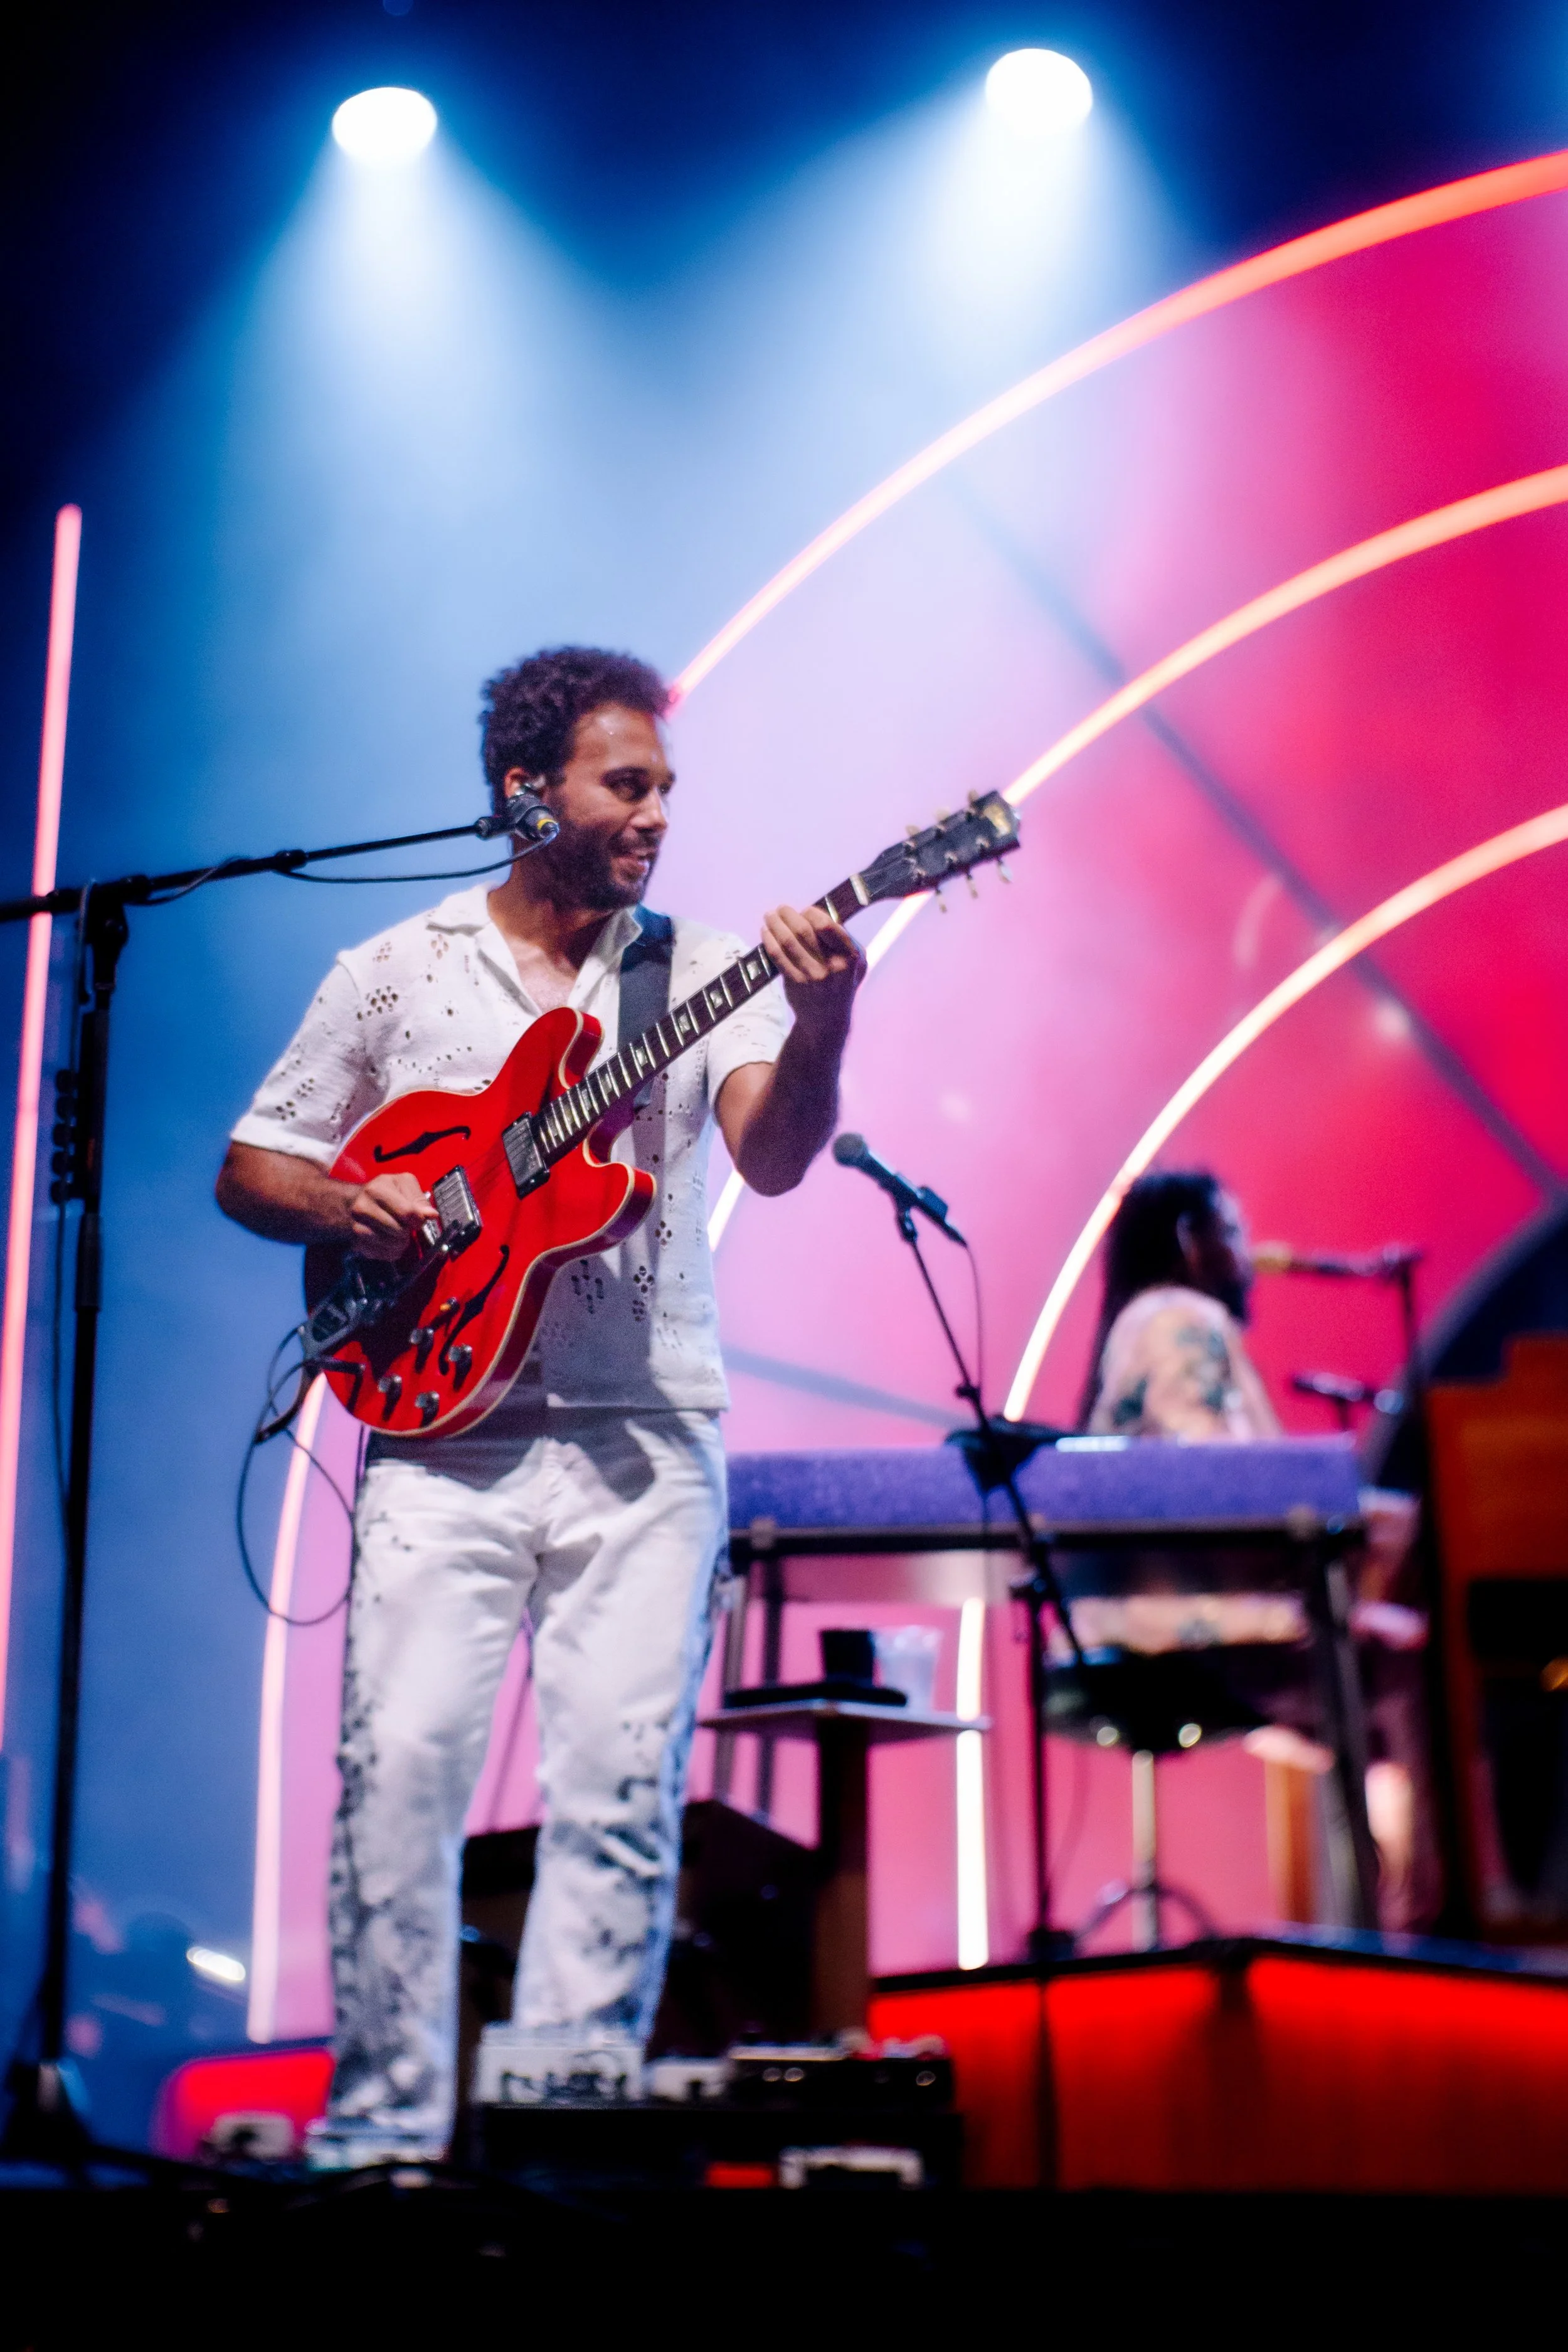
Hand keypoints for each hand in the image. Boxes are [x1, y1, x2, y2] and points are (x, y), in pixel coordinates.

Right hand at [347, 1171, 433, 1260]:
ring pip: (392, 1245)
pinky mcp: (357, 1244)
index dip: (418, 1219)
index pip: (406, 1212)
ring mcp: (357, 1228)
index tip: (417, 1219)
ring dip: (401, 1243)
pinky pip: (383, 1255)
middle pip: (399, 1231)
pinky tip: (390, 1242)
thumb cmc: (384, 1192)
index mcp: (376, 1190)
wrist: (354, 1203)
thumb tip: (432, 1215)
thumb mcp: (403, 1185)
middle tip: (405, 1226)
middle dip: (407, 1231)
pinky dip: (392, 1252)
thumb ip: (419, 1199)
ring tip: (398, 1234)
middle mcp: (362, 1208)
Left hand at [761, 903, 864, 1032]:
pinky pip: (778, 956)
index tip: (804, 911)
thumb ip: (842, 939)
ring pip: (788, 941)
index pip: (827, 925)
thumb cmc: (841, 983)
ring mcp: (814, 976)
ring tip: (769, 916)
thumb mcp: (854, 963)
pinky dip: (769, 940)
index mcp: (852, 956)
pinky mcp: (796, 984)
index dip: (812, 913)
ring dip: (775, 924)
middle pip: (804, 930)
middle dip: (789, 915)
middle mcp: (834, 966)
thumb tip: (815, 914)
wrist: (828, 1020)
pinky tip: (765, 932)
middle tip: (781, 909)